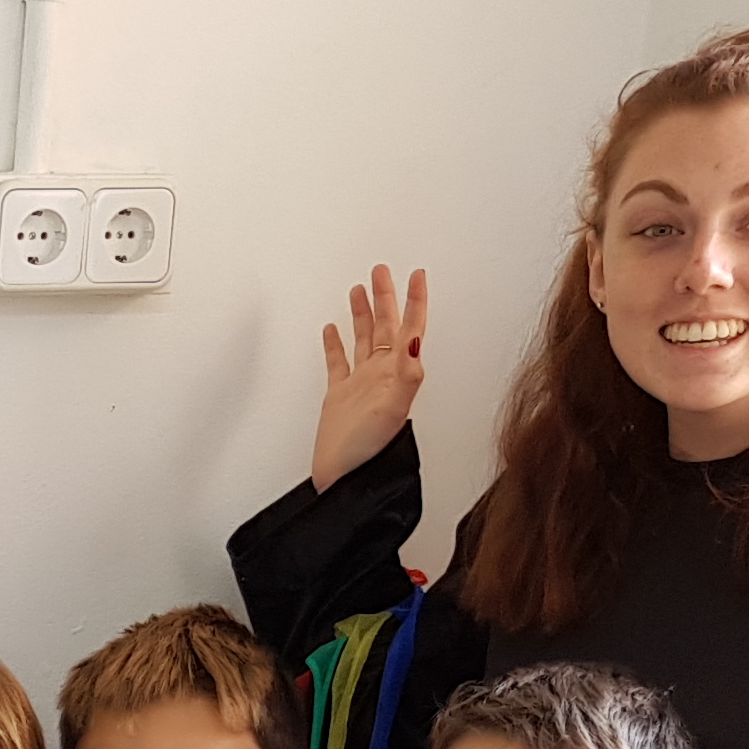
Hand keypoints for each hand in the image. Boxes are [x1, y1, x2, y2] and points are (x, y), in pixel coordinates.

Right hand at [312, 263, 428, 491]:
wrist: (346, 479)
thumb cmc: (370, 451)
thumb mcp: (394, 406)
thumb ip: (406, 372)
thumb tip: (414, 339)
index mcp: (397, 372)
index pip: (410, 327)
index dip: (415, 300)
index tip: (417, 275)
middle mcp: (381, 374)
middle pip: (386, 325)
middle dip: (385, 296)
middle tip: (382, 270)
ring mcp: (360, 384)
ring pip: (363, 338)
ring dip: (363, 313)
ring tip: (360, 289)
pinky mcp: (339, 396)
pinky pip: (337, 362)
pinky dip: (334, 344)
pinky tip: (332, 329)